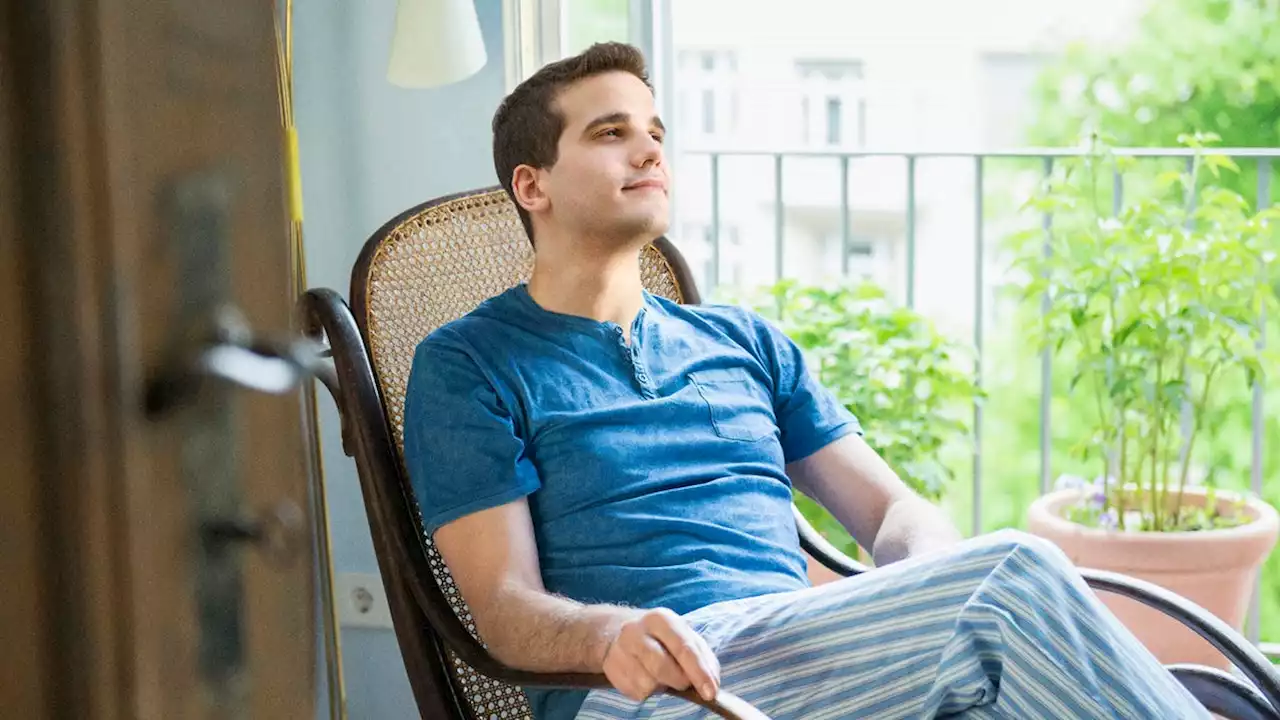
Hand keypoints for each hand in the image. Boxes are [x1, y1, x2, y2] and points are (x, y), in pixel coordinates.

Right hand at [601, 608, 720, 702]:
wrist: (618, 633)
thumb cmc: (661, 638)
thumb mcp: (684, 637)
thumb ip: (703, 658)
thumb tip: (712, 684)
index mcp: (661, 619)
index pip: (684, 648)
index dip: (699, 672)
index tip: (710, 693)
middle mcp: (636, 630)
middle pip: (663, 668)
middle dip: (680, 681)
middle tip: (684, 682)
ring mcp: (620, 650)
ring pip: (649, 684)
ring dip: (661, 686)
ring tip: (659, 673)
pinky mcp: (612, 669)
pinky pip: (637, 692)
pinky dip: (647, 690)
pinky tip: (644, 675)